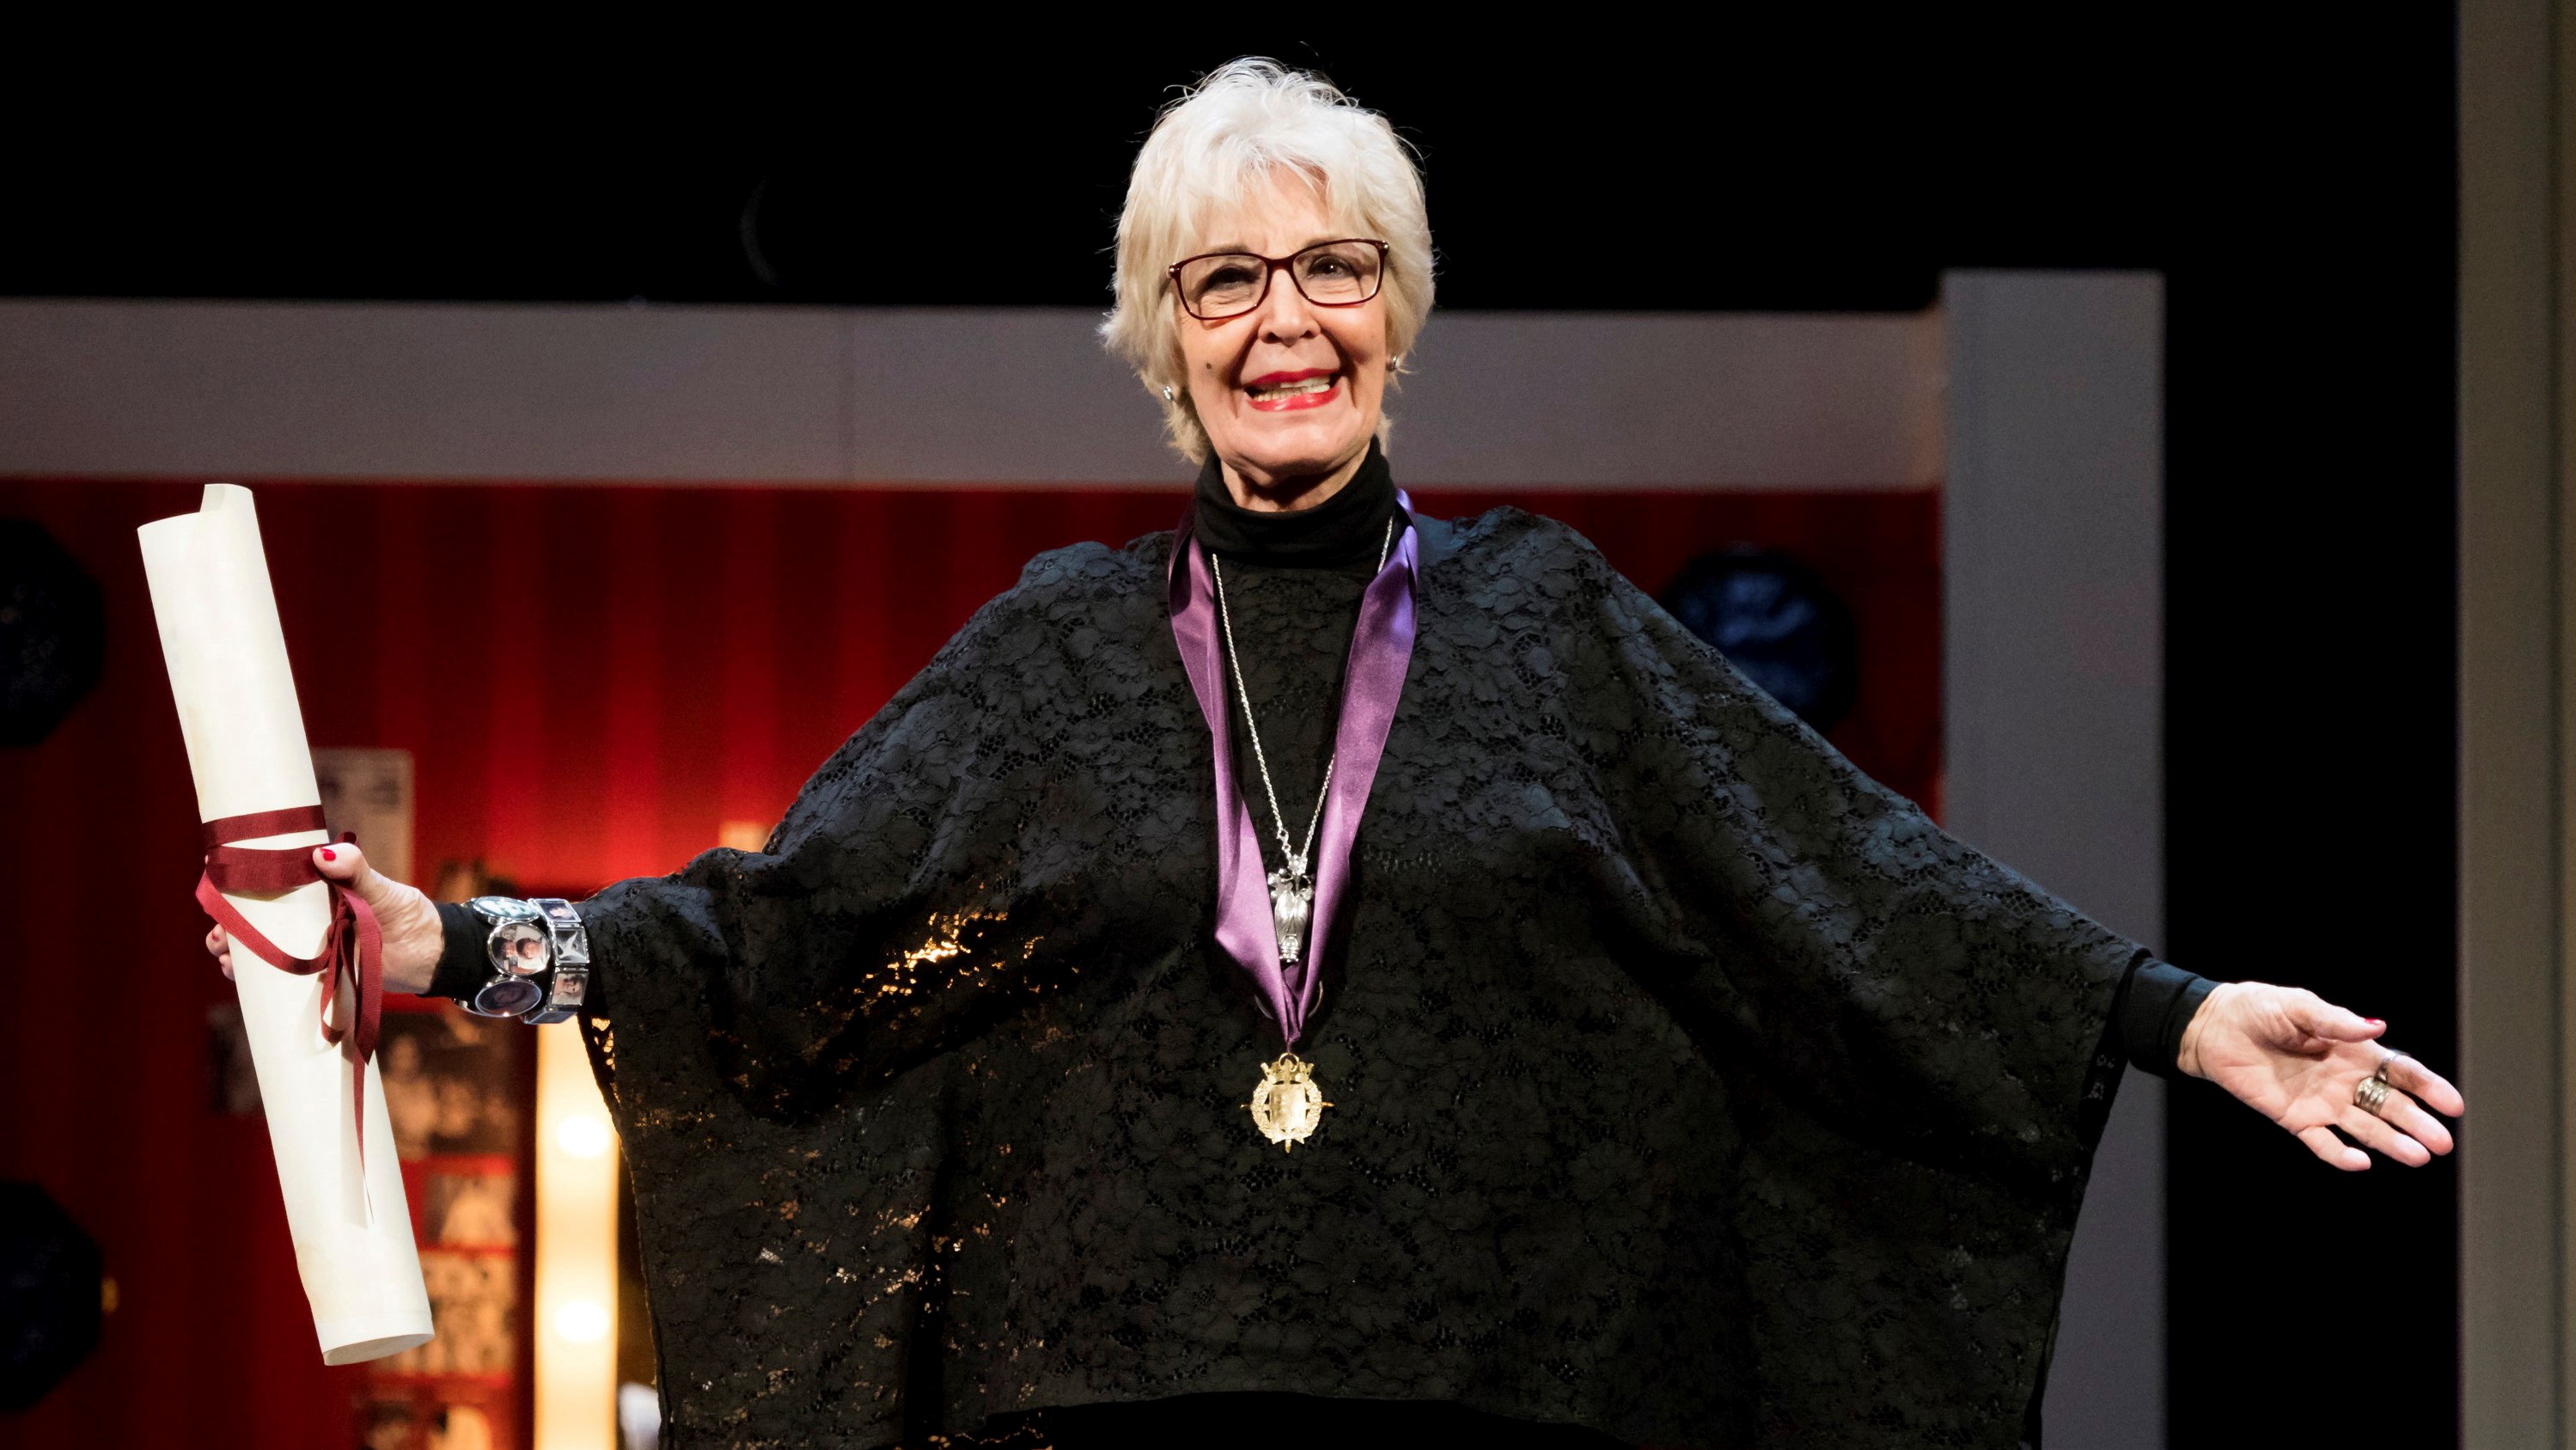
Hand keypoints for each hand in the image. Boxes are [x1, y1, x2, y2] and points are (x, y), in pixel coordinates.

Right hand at [203, 842, 445, 995]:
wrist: (433, 955)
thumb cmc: (407, 913)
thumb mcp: (381, 888)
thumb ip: (355, 870)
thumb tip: (321, 853)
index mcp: (317, 893)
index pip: (270, 888)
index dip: (240, 891)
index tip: (218, 889)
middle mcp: (308, 921)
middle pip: (258, 923)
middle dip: (231, 929)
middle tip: (219, 937)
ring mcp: (311, 949)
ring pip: (265, 952)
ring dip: (240, 956)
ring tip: (228, 961)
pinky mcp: (320, 977)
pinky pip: (285, 980)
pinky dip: (262, 982)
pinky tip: (244, 983)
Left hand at [2178, 981, 2465, 1169]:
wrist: (2215, 1028)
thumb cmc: (2260, 1009)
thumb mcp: (2300, 1007)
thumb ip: (2336, 1022)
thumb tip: (2377, 1027)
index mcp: (2355, 1051)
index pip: (2401, 1073)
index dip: (2429, 1088)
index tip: (2453, 1105)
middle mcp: (2346, 1081)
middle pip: (2391, 1106)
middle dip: (2418, 1123)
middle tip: (2442, 1143)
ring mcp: (2323, 1102)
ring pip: (2365, 1128)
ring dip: (2391, 1143)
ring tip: (2418, 1157)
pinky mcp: (2295, 1119)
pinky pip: (2322, 1142)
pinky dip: (2340, 1154)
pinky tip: (2360, 1162)